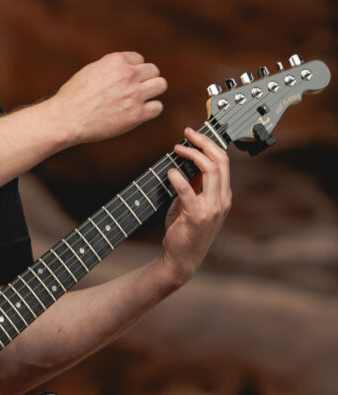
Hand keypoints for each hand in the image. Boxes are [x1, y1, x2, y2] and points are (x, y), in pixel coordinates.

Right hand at [54, 51, 167, 144]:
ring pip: (161, 85)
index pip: (139, 59)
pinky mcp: (136, 114)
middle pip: (153, 70)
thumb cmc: (73, 97)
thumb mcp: (90, 71)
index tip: (125, 81)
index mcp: (115, 61)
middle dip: (146, 79)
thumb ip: (111, 68)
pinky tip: (139, 113)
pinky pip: (157, 107)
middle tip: (135, 91)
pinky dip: (150, 110)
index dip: (133, 70)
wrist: (67, 119)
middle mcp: (127, 74)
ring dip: (153, 92)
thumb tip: (125, 68)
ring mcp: (134, 94)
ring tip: (140, 100)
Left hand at [161, 126, 231, 284]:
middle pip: (220, 161)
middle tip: (187, 134)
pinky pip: (189, 190)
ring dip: (193, 155)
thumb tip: (184, 165)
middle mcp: (222, 200)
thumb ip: (192, 188)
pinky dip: (178, 178)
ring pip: (211, 170)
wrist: (181, 260)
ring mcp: (212, 208)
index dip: (209, 145)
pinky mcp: (197, 216)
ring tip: (178, 149)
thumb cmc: (184, 233)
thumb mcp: (190, 206)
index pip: (223, 163)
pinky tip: (170, 173)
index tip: (193, 136)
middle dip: (204, 143)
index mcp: (223, 197)